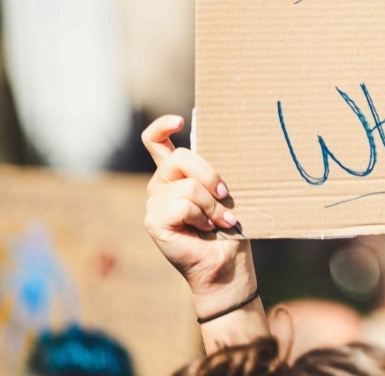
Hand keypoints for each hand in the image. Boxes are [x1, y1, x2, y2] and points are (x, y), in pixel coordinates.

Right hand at [142, 115, 254, 316]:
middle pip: (180, 158)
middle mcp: (160, 185)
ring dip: (212, 204)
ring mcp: (154, 203)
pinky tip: (206, 228)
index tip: (179, 120)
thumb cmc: (231, 227)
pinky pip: (181, 205)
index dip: (162, 127)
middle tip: (227, 196)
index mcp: (176, 175)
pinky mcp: (153, 221)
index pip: (156, 142)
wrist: (227, 264)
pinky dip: (201, 216)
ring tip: (221, 220)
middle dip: (210, 175)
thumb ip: (216, 172)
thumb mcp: (226, 192)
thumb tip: (231, 147)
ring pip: (187, 186)